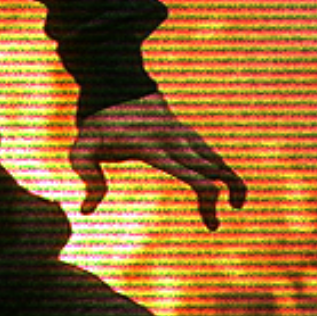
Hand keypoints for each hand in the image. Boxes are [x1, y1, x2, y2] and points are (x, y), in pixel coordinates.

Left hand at [68, 92, 246, 229]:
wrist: (115, 89)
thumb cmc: (96, 126)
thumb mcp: (80, 150)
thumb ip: (87, 178)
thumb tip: (87, 210)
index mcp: (154, 148)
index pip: (192, 173)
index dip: (208, 198)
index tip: (212, 222)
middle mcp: (176, 141)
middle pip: (213, 170)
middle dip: (219, 197)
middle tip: (212, 226)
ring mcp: (185, 135)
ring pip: (219, 160)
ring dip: (233, 183)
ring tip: (236, 206)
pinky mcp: (189, 135)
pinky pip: (214, 155)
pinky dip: (225, 172)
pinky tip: (229, 188)